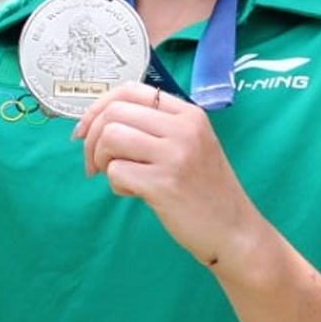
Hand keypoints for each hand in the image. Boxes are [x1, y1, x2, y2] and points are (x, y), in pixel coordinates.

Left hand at [72, 83, 259, 265]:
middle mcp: (183, 128)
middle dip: (92, 138)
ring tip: (116, 176)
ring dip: (100, 159)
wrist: (234, 230)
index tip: (86, 130)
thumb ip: (156, 128)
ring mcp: (174, 155)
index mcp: (189, 114)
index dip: (99, 107)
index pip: (130, 90)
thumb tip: (98, 122)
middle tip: (94, 162)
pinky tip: (134, 193)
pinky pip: (116, 171)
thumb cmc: (205, 190)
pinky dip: (115, 184)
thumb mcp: (191, 145)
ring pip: (111, 137)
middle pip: (115, 112)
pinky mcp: (163, 183)